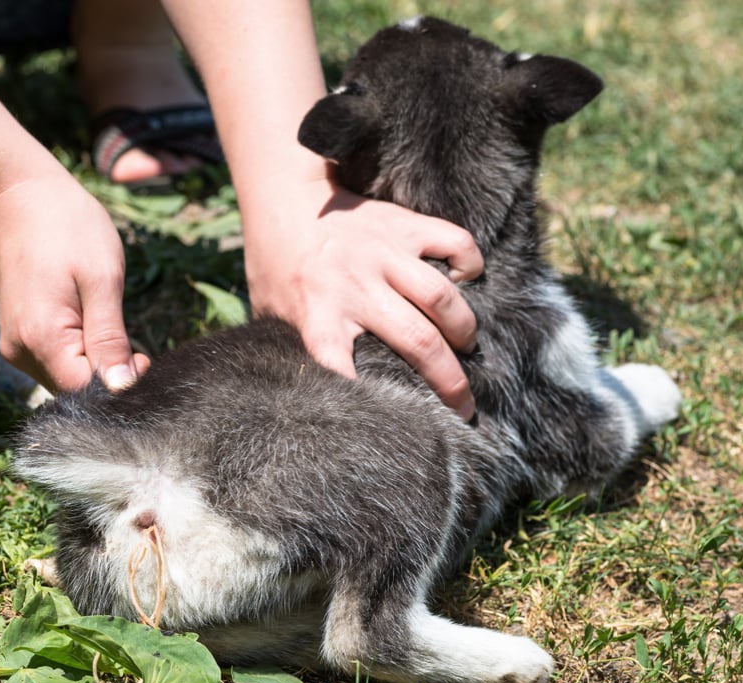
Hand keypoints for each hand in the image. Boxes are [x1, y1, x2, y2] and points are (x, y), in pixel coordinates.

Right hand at [0, 173, 149, 392]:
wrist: (19, 192)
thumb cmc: (67, 226)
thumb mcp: (102, 279)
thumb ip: (110, 339)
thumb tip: (122, 388)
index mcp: (41, 339)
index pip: (86, 392)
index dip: (120, 383)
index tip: (144, 353)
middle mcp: (19, 350)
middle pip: (75, 389)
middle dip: (110, 375)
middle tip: (136, 341)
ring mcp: (15, 343)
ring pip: (66, 377)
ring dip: (96, 362)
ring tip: (111, 321)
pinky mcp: (18, 334)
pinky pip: (55, 359)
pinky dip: (80, 351)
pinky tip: (94, 321)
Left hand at [244, 176, 482, 419]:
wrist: (284, 197)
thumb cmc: (278, 265)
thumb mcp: (271, 314)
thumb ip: (293, 350)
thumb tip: (305, 398)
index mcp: (317, 314)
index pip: (337, 365)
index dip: (364, 400)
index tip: (395, 426)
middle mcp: (355, 287)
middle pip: (417, 342)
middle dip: (450, 382)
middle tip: (464, 405)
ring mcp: (384, 254)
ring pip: (442, 298)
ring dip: (463, 329)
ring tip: (465, 345)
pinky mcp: (404, 226)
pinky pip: (456, 242)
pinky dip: (471, 264)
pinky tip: (465, 281)